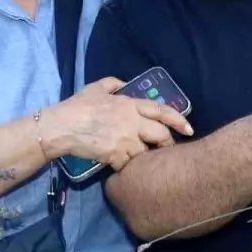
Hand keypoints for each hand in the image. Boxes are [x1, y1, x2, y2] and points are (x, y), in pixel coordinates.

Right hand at [43, 77, 193, 170]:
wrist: (62, 127)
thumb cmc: (77, 106)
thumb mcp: (96, 88)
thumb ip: (114, 84)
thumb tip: (125, 85)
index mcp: (129, 104)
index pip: (162, 111)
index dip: (179, 120)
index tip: (189, 129)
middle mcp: (132, 121)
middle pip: (161, 136)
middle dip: (167, 144)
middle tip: (164, 150)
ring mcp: (125, 140)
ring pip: (146, 153)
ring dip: (144, 157)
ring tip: (141, 160)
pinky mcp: (116, 156)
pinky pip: (129, 165)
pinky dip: (127, 167)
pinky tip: (121, 165)